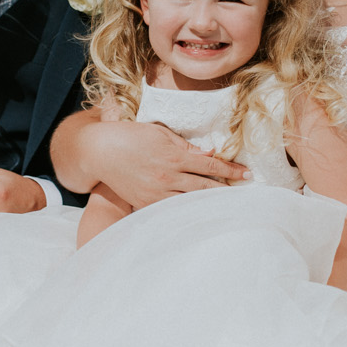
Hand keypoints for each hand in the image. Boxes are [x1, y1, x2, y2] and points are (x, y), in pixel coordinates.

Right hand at [90, 121, 248, 208]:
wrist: (99, 151)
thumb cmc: (131, 136)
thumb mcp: (160, 134)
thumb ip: (186, 146)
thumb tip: (210, 154)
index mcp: (173, 157)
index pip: (210, 166)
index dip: (231, 170)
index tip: (247, 174)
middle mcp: (167, 177)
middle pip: (205, 187)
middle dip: (227, 190)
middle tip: (245, 194)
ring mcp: (156, 193)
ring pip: (190, 202)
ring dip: (210, 203)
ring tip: (227, 205)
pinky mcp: (145, 203)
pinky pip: (171, 210)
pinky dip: (187, 211)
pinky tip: (199, 212)